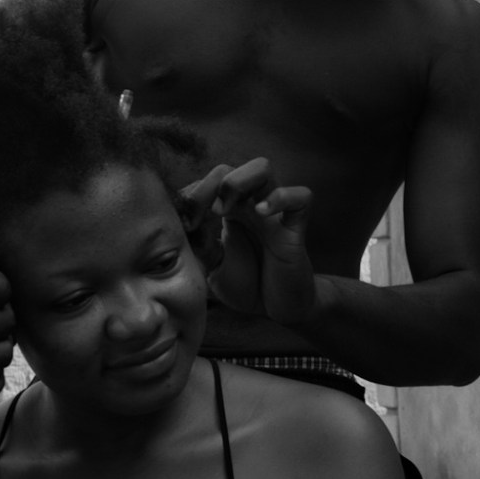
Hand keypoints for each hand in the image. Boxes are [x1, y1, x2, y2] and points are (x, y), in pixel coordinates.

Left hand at [180, 159, 317, 326]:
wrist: (276, 310)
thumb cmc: (245, 285)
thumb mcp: (212, 267)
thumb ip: (198, 246)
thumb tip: (178, 224)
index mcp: (227, 210)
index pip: (206, 182)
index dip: (191, 195)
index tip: (182, 224)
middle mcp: (249, 205)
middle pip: (230, 167)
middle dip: (209, 184)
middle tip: (202, 215)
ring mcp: (273, 213)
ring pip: (262, 168)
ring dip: (238, 181)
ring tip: (224, 210)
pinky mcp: (295, 228)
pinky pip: (301, 197)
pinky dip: (281, 197)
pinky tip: (261, 212)